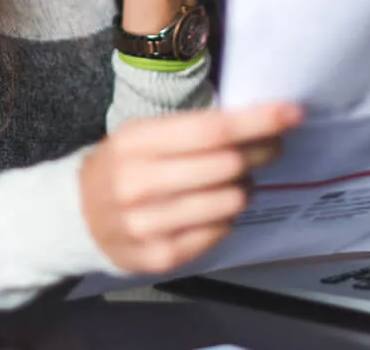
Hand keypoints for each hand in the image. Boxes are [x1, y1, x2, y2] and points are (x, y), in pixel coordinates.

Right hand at [80, 102, 303, 272]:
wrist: (77, 215)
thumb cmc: (122, 165)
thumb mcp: (143, 134)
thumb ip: (192, 129)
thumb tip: (261, 123)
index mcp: (135, 142)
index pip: (210, 131)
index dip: (257, 122)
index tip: (292, 113)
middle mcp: (139, 183)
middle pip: (227, 165)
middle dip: (262, 151)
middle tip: (274, 146)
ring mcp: (148, 225)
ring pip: (229, 202)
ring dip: (246, 187)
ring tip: (238, 179)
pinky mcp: (160, 256)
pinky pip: (218, 233)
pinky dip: (227, 218)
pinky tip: (215, 207)